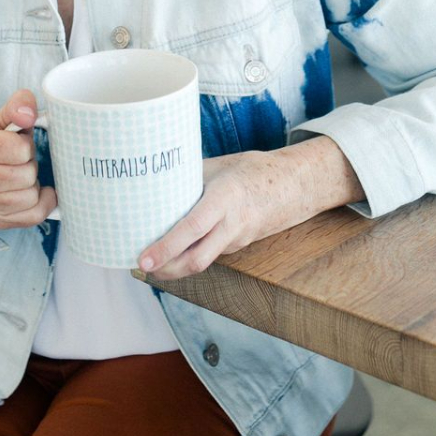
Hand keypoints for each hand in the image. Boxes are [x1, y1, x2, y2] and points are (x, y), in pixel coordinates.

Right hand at [0, 90, 56, 232]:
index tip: (19, 143)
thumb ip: (15, 108)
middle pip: (25, 175)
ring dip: (33, 185)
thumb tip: (29, 112)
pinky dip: (41, 205)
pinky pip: (29, 218)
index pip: (18, 149)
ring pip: (29, 198)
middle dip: (31, 164)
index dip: (27, 144)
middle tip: (21, 160)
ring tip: (22, 175)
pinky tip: (36, 194)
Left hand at [137, 139, 362, 279]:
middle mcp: (231, 225)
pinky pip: (209, 255)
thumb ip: (189, 177)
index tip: (144, 258)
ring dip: (175, 267)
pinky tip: (173, 252)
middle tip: (140, 266)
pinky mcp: (237, 246)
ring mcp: (236, 240)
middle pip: (196, 260)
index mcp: (225, 199)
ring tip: (149, 261)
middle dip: (166, 269)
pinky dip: (189, 257)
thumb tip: (154, 180)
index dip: (167, 247)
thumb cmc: (253, 170)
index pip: (193, 229)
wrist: (294, 185)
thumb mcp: (219, 166)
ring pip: (202, 262)